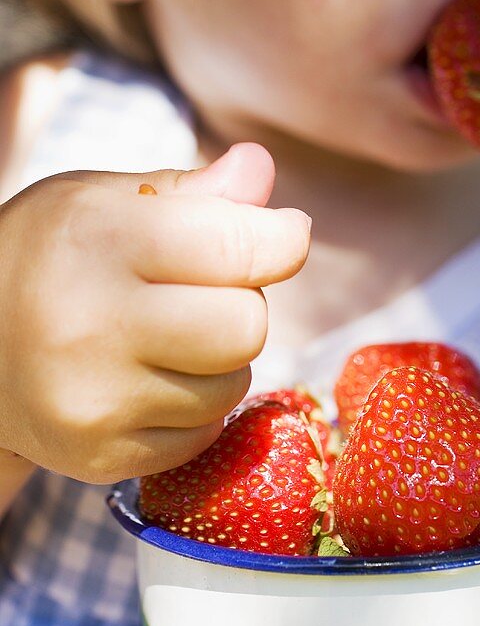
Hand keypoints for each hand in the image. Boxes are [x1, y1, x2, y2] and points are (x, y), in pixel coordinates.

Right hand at [0, 143, 310, 481]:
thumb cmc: (50, 257)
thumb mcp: (104, 199)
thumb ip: (193, 190)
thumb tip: (261, 167)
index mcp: (99, 240)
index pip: (244, 247)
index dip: (282, 238)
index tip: (279, 235)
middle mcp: (91, 325)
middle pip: (248, 326)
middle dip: (241, 303)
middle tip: (199, 293)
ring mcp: (95, 402)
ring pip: (234, 384)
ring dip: (221, 359)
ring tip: (167, 337)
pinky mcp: (102, 458)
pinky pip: (205, 433)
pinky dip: (195, 406)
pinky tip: (150, 379)